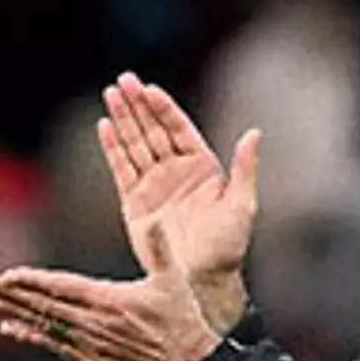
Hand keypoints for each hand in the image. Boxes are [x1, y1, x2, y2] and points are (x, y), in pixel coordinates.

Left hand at [0, 224, 220, 360]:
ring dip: (16, 313)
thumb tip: (153, 220)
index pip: (59, 287)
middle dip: (12, 294)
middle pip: (44, 306)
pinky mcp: (93, 360)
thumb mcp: (173, 280)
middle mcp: (94, 323)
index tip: (5, 274)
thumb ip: (160, 248)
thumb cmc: (183, 321)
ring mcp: (91, 344)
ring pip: (44, 325)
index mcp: (109, 300)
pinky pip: (54, 346)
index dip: (29, 281)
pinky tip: (12, 330)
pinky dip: (31, 336)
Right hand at [100, 72, 259, 332]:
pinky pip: (121, 169)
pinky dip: (113, 148)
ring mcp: (154, 185)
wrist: (202, 280)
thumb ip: (245, 168)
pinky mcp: (135, 202)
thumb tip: (255, 132)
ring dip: (123, 119)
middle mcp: (177, 171)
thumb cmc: (228, 246)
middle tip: (124, 80)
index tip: (150, 89)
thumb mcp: (242, 205)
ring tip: (110, 93)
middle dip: (139, 105)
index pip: (179, 129)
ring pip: (135, 144)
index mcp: (203, 168)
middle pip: (153, 130)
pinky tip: (104, 126)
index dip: (164, 109)